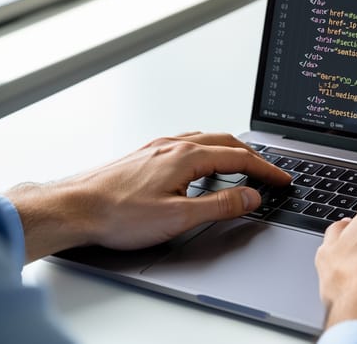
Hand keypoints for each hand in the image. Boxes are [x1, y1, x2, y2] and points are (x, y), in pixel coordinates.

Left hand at [5, 132, 290, 261]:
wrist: (74, 207)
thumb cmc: (117, 214)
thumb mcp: (179, 217)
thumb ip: (220, 206)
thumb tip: (251, 197)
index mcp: (188, 156)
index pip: (240, 158)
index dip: (266, 170)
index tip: (282, 180)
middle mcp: (174, 145)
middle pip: (227, 143)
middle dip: (253, 156)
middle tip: (269, 172)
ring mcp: (158, 147)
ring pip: (206, 140)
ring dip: (231, 150)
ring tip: (243, 164)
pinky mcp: (145, 154)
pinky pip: (188, 143)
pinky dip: (208, 150)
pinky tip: (201, 164)